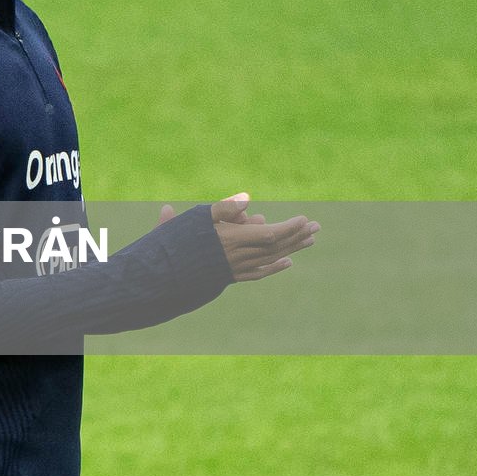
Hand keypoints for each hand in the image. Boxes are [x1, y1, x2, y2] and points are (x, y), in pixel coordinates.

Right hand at [160, 192, 318, 281]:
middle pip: (274, 246)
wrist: (160, 275)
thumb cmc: (174, 242)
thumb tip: (248, 199)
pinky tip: (287, 263)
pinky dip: (273, 268)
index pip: (269, 234)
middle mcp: (237, 256)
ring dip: (291, 249)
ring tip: (309, 241)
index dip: (289, 228)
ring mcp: (234, 268)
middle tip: (316, 228)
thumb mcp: (195, 218)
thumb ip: (222, 208)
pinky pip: (257, 273)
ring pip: (269, 259)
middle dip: (296, 236)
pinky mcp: (228, 276)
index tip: (304, 219)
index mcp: (230, 240)